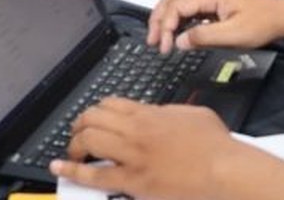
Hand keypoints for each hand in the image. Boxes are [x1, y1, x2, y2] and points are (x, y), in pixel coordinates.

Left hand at [52, 98, 240, 199]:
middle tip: (78, 135)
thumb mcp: (193, 115)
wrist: (224, 170)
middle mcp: (137, 131)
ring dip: (74, 144)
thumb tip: (158, 114)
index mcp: (151, 114)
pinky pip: (95, 174)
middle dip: (80, 125)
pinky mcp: (134, 181)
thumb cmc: (216, 147)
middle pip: (93, 117)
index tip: (94, 119)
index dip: (97, 111)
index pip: (111, 103)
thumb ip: (170, 112)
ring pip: (89, 139)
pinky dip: (73, 170)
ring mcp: (133, 156)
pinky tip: (60, 167)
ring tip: (72, 152)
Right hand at [148, 0, 283, 54]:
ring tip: (160, 38)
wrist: (282, 17)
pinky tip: (177, 33)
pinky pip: (188, 6)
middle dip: (158, 19)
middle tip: (153, 42)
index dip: (166, 26)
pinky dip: (177, 19)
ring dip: (166, 18)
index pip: (176, 6)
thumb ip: (204, 37)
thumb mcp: (234, 35)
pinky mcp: (214, 2)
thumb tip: (180, 41)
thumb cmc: (262, 23)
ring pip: (177, 1)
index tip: (165, 48)